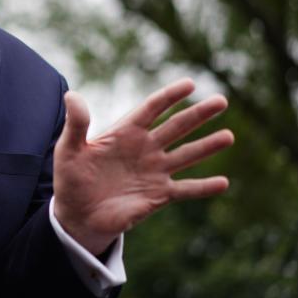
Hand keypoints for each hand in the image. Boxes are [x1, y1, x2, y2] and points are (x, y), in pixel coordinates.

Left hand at [52, 78, 233, 254]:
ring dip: (207, 146)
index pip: (152, 109)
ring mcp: (154, 171)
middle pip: (176, 127)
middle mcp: (145, 148)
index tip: (189, 83)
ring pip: (187, 155)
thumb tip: (71, 95)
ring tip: (229, 136)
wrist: (77, 214)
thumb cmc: (71, 178)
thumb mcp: (68, 149)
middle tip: (221, 101)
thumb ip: (75, 123)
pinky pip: (186, 189)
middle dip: (198, 114)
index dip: (170, 96)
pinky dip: (204, 187)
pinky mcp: (159, 195)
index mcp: (125, 133)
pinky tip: (223, 183)